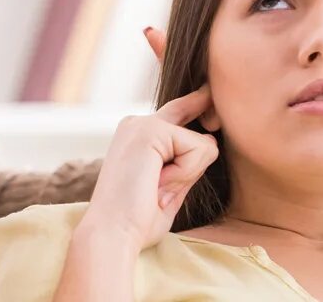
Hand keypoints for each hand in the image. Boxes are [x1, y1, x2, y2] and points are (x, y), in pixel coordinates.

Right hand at [78, 85, 219, 251]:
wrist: (112, 233)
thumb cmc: (137, 221)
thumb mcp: (169, 186)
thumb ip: (186, 163)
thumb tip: (210, 140)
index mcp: (137, 135)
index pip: (179, 111)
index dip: (197, 102)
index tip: (208, 90)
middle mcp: (138, 123)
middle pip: (198, 132)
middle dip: (192, 168)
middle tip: (159, 190)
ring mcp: (144, 123)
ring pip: (202, 144)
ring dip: (188, 175)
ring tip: (156, 189)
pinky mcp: (152, 129)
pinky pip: (199, 150)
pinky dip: (186, 174)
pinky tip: (158, 184)